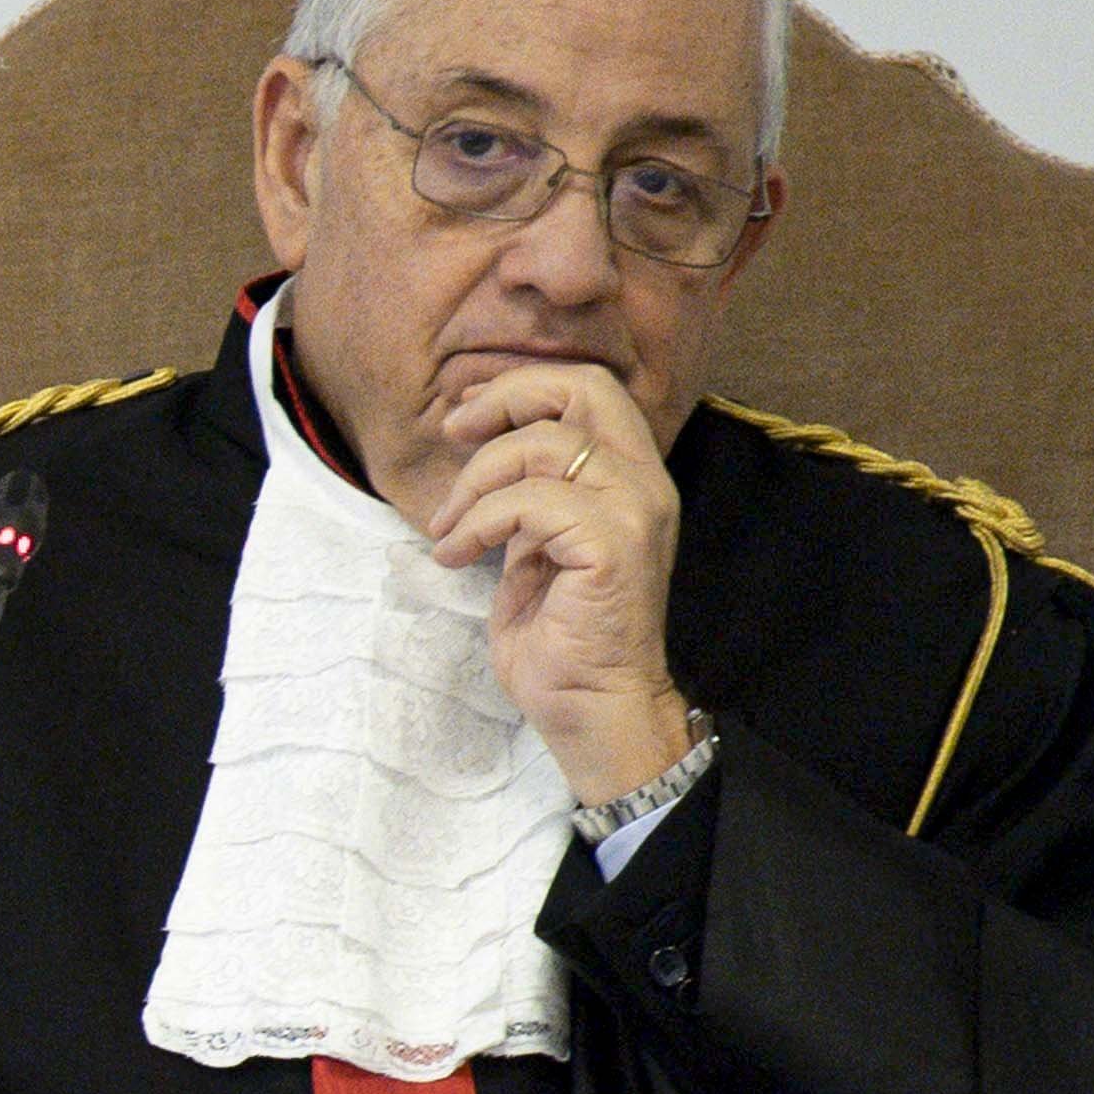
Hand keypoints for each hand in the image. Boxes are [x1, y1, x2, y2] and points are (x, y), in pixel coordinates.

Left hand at [423, 352, 693, 803]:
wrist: (591, 707)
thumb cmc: (560, 639)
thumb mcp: (534, 548)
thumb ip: (527, 497)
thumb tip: (483, 455)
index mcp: (630, 479)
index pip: (589, 389)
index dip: (521, 387)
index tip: (464, 416)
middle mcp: (645, 484)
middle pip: (583, 388)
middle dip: (504, 399)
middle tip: (453, 434)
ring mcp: (634, 512)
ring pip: (544, 445)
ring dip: (475, 482)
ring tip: (448, 529)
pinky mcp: (612, 546)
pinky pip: (530, 502)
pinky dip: (480, 523)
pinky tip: (457, 556)